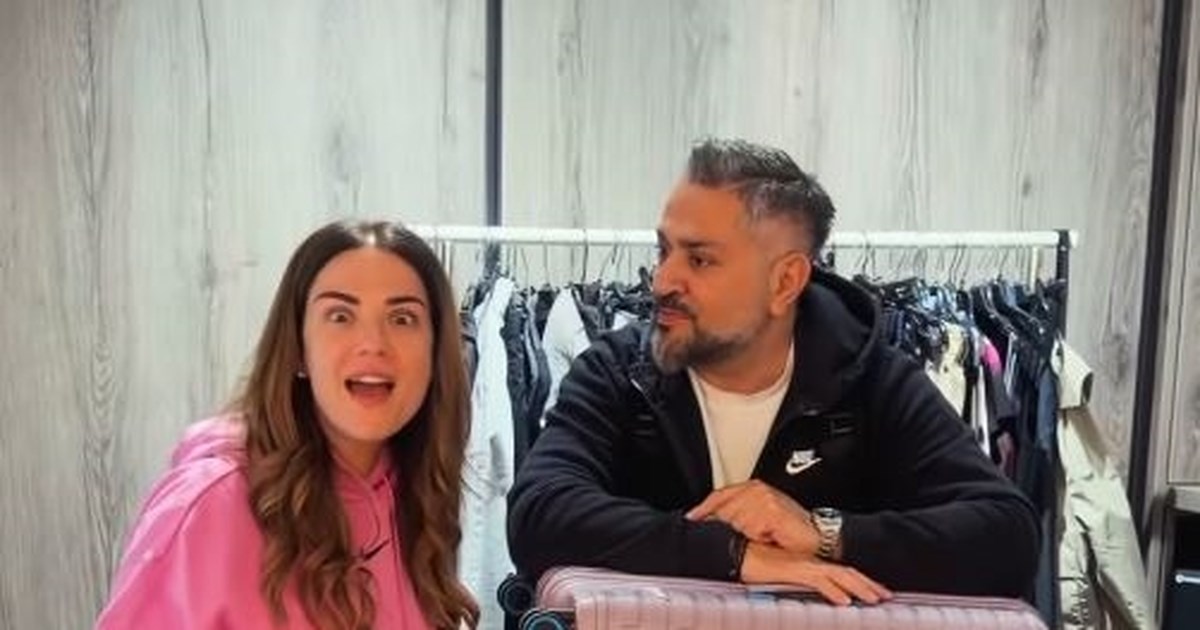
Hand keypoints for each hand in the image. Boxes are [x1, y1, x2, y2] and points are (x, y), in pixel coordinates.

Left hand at [685, 480, 818, 554]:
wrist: (816, 536)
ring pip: (735, 521)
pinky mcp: (771, 510)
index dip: (704, 508)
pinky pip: (750, 528)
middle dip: (725, 525)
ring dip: (745, 534)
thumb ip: (737, 513)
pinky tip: (769, 537)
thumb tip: (710, 521)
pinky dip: (758, 537)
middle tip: (739, 536)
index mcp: (751, 487)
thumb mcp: (758, 519)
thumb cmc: (789, 530)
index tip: (691, 518)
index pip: (719, 494)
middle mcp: (756, 489)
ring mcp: (763, 498)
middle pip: (724, 509)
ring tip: (762, 537)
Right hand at [739, 542, 891, 605]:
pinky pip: (819, 581)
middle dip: (867, 584)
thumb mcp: (774, 576)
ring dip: (860, 587)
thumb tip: (798, 594)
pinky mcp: (794, 569)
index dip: (857, 580)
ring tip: (876, 599)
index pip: (838, 572)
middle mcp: (808, 562)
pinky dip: (833, 591)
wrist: (733, 550)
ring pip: (839, 575)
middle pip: (845, 572)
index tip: (871, 590)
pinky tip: (844, 602)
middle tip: (885, 595)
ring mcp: (802, 565)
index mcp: (805, 564)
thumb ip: (789, 583)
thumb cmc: (747, 560)